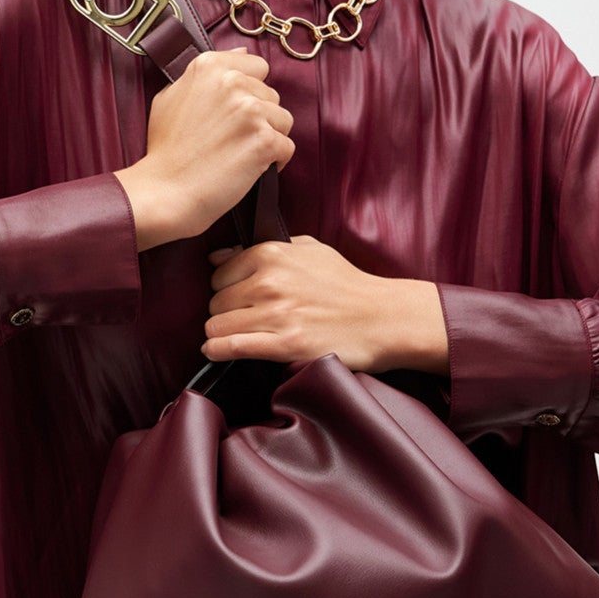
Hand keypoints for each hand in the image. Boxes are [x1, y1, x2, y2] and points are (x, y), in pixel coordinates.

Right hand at [118, 48, 294, 246]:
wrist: (165, 192)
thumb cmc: (165, 150)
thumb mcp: (171, 96)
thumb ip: (207, 73)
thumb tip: (242, 53)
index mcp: (210, 66)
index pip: (257, 67)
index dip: (248, 92)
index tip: (232, 113)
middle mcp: (232, 82)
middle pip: (271, 95)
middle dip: (258, 117)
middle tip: (230, 140)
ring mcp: (250, 110)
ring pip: (283, 120)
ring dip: (267, 138)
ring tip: (239, 154)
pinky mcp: (264, 140)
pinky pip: (286, 147)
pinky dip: (273, 162)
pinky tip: (247, 169)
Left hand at [201, 234, 424, 373]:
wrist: (382, 317)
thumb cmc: (346, 284)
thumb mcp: (308, 249)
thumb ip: (263, 247)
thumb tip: (217, 256)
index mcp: (272, 254)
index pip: (218, 274)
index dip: (224, 288)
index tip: (236, 298)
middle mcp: (270, 282)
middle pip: (216, 302)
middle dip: (224, 312)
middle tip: (242, 319)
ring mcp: (277, 314)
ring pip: (217, 325)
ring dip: (221, 333)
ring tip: (234, 336)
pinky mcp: (285, 344)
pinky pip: (232, 347)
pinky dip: (217, 350)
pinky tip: (216, 350)